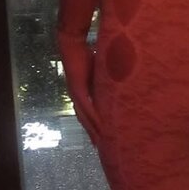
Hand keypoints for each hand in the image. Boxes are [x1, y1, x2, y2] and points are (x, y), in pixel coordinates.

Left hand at [56, 31, 102, 146]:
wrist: (71, 43)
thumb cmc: (84, 51)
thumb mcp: (98, 68)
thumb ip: (105, 76)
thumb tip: (117, 80)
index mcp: (81, 91)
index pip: (86, 111)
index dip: (92, 124)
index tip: (99, 135)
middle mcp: (76, 96)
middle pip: (84, 119)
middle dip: (91, 133)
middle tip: (99, 147)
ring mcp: (76, 94)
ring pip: (85, 117)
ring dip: (93, 131)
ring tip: (100, 142)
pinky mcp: (78, 89)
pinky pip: (87, 107)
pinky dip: (93, 118)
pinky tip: (100, 127)